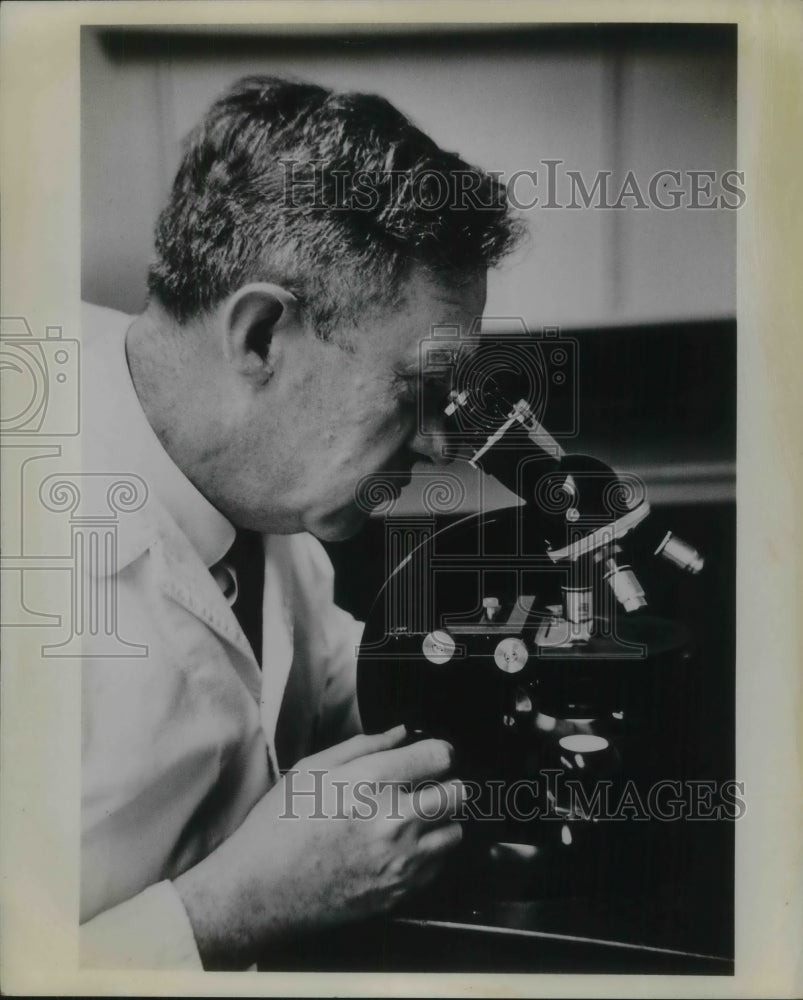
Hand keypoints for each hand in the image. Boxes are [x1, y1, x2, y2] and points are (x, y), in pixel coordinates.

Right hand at [174, 726, 463, 967]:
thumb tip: (400, 733)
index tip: (435, 753)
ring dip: (442, 820)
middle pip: (456, 793)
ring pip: (454, 831)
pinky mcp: (399, 892)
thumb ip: (363, 746)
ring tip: (416, 818)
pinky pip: (440, 866)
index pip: (438, 757)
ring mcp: (399, 861)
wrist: (261, 891)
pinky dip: (431, 853)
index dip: (440, 750)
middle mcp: (392, 821)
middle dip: (446, 783)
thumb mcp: (312, 770)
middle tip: (428, 784)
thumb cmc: (279, 827)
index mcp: (370, 783)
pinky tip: (405, 846)